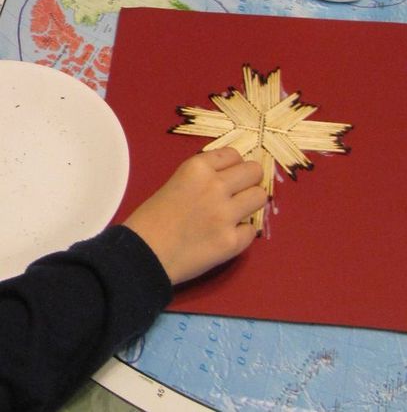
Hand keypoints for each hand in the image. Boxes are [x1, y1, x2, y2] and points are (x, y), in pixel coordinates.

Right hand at [123, 147, 266, 284]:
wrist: (141, 256)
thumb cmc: (151, 220)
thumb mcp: (176, 182)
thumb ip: (204, 177)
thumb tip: (231, 177)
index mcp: (197, 168)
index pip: (234, 154)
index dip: (233, 166)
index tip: (229, 176)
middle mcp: (215, 186)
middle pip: (254, 171)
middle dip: (249, 181)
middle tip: (239, 193)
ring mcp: (226, 214)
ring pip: (260, 196)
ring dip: (250, 204)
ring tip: (235, 214)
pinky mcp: (231, 241)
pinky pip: (251, 230)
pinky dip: (241, 234)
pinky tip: (224, 237)